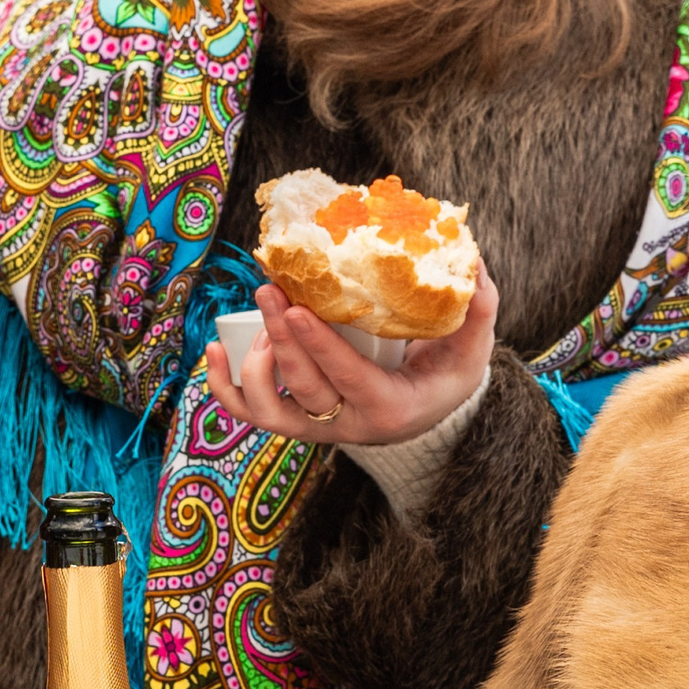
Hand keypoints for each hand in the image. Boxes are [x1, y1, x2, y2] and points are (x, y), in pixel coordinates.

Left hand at [203, 262, 498, 445]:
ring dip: (253, 365)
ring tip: (258, 319)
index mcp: (389, 407)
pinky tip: (212, 350)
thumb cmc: (447, 376)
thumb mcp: (471, 351)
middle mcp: (348, 425)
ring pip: (271, 410)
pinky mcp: (297, 422)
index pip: (348, 377)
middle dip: (280, 340)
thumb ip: (477, 311)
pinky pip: (250, 414)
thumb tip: (473, 261)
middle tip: (269, 291)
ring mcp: (318, 426)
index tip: (297, 309)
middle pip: (304, 388)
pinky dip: (224, 387)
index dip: (320, 346)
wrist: (426, 415)